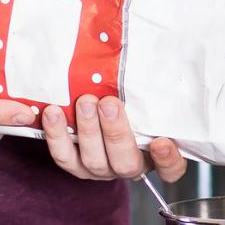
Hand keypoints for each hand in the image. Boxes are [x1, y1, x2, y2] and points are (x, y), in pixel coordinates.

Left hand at [39, 95, 189, 183]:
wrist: (97, 110)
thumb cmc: (131, 102)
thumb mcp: (147, 99)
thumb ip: (153, 91)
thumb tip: (160, 55)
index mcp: (155, 154)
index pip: (171, 168)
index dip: (168, 159)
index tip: (161, 142)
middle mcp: (129, 165)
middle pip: (126, 163)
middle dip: (116, 133)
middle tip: (109, 103)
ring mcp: (101, 168)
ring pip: (93, 160)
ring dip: (87, 130)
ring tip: (84, 101)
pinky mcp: (75, 165)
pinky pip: (64, 157)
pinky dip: (57, 136)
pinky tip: (53, 112)